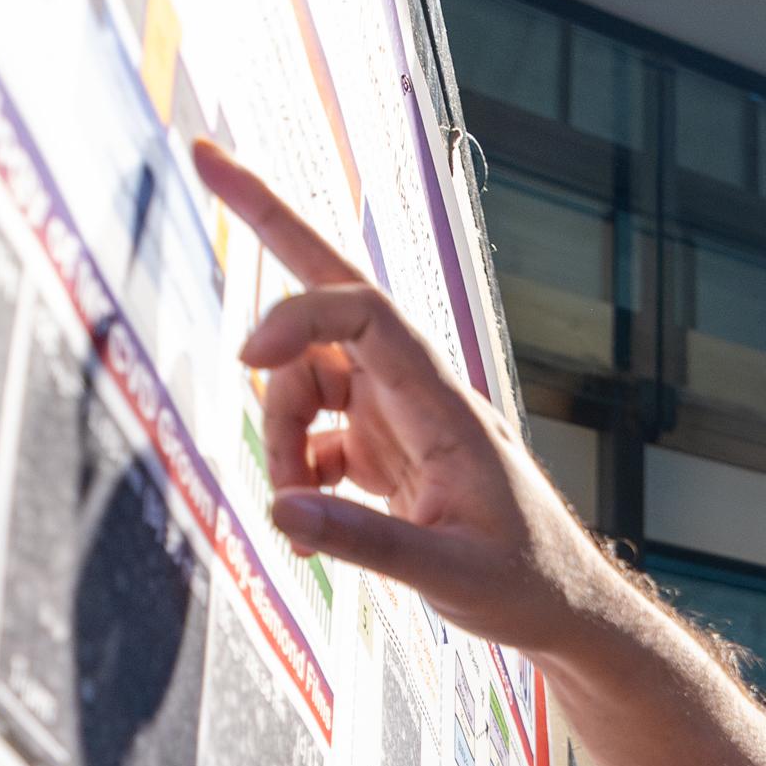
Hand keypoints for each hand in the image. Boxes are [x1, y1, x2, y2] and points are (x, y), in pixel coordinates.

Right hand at [193, 139, 628, 656]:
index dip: (298, 315)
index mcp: (445, 406)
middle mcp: (419, 395)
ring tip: (298, 514)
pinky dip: (297, 474)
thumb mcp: (448, 575)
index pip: (364, 314)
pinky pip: (316, 435)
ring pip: (306, 384)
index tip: (248, 356)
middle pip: (332, 296)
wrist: (563, 610)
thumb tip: (279, 509)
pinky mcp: (386, 450)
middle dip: (271, 226)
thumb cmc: (525, 587)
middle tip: (201, 155)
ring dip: (279, 438)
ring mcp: (399, 417)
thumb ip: (364, 542)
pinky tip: (309, 530)